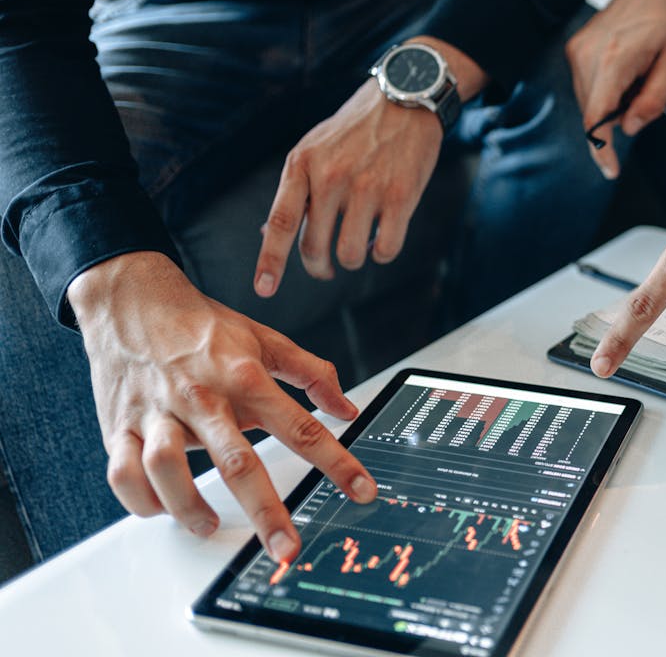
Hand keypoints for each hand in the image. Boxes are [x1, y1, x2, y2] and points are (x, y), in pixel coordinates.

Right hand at [70, 252, 372, 561]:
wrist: (132, 300)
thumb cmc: (201, 325)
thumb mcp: (265, 339)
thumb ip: (311, 373)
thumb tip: (347, 408)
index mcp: (245, 377)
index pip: (300, 427)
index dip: (336, 462)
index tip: (361, 490)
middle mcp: (203, 398)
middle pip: (238, 461)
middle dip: (267, 511)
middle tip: (288, 548)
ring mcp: (158, 413)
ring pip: (167, 468)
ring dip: (190, 507)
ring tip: (210, 527)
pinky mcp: (121, 425)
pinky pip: (123, 472)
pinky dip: (141, 499)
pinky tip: (162, 509)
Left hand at [254, 38, 484, 296]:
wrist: (406, 99)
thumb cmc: (355, 129)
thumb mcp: (314, 148)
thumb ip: (295, 189)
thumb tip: (268, 232)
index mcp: (303, 164)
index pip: (282, 222)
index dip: (271, 260)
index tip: (264, 289)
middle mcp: (332, 176)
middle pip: (315, 247)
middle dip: (319, 267)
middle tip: (325, 269)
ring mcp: (367, 187)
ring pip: (350, 254)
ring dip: (352, 259)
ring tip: (357, 246)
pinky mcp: (401, 196)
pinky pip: (386, 248)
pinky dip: (382, 253)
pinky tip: (382, 240)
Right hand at [567, 0, 665, 178]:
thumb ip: (652, 102)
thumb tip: (629, 130)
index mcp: (614, 59)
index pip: (597, 117)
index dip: (601, 149)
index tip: (610, 171)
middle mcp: (587, 54)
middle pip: (592, 113)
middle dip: (616, 120)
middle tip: (644, 95)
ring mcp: (577, 49)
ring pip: (588, 102)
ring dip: (611, 105)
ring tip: (637, 78)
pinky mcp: (574, 48)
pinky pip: (586, 86)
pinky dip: (605, 92)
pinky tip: (625, 73)